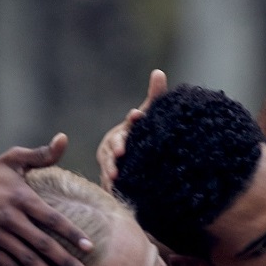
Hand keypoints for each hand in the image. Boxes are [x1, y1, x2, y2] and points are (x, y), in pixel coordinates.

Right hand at [0, 133, 92, 265]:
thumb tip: (63, 138)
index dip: (72, 234)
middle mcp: (10, 219)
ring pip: (27, 261)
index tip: (89, 248)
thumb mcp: (12, 160)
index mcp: (21, 198)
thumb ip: (41, 154)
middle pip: (43, 245)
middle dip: (65, 263)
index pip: (52, 219)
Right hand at [97, 69, 167, 191]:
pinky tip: (112, 192)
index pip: (130, 122)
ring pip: (107, 164)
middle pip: (113, 144)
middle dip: (116, 147)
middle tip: (120, 151)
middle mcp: (114, 144)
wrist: (138, 163)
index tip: (137, 115)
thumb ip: (155, 96)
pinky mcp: (109, 179)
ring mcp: (109, 162)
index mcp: (125, 129)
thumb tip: (158, 72)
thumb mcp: (152, 116)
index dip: (133, 119)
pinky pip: (107, 183)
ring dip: (109, 170)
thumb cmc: (144, 135)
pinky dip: (109, 187)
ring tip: (114, 177)